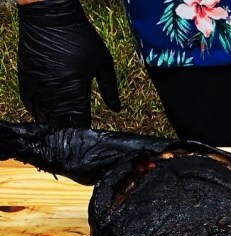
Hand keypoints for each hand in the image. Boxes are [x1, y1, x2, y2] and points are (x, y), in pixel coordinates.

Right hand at [17, 0, 121, 128]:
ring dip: (54, 125)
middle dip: (70, 133)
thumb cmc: (80, 38)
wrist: (49, 16)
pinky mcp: (26, 80)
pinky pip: (30, 106)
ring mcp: (39, 88)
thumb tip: (117, 110)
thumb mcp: (103, 63)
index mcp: (76, 93)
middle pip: (62, 126)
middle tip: (78, 136)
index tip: (92, 137)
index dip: (86, 134)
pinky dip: (38, 113)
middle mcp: (55, 95)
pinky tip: (47, 116)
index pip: (81, 125)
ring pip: (45, 119)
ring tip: (64, 129)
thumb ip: (110, 89)